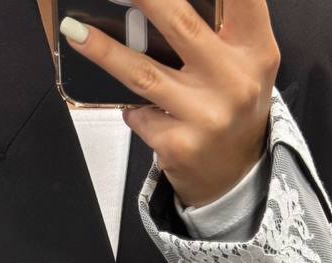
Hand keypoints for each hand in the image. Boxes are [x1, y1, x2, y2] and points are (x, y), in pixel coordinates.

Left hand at [59, 0, 280, 208]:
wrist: (232, 176)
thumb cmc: (231, 107)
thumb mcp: (243, 64)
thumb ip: (218, 28)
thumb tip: (155, 5)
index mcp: (256, 50)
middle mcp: (235, 81)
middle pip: (181, 24)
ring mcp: (205, 116)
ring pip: (143, 72)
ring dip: (103, 49)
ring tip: (75, 30)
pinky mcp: (178, 144)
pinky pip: (138, 112)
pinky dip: (130, 104)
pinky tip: (135, 105)